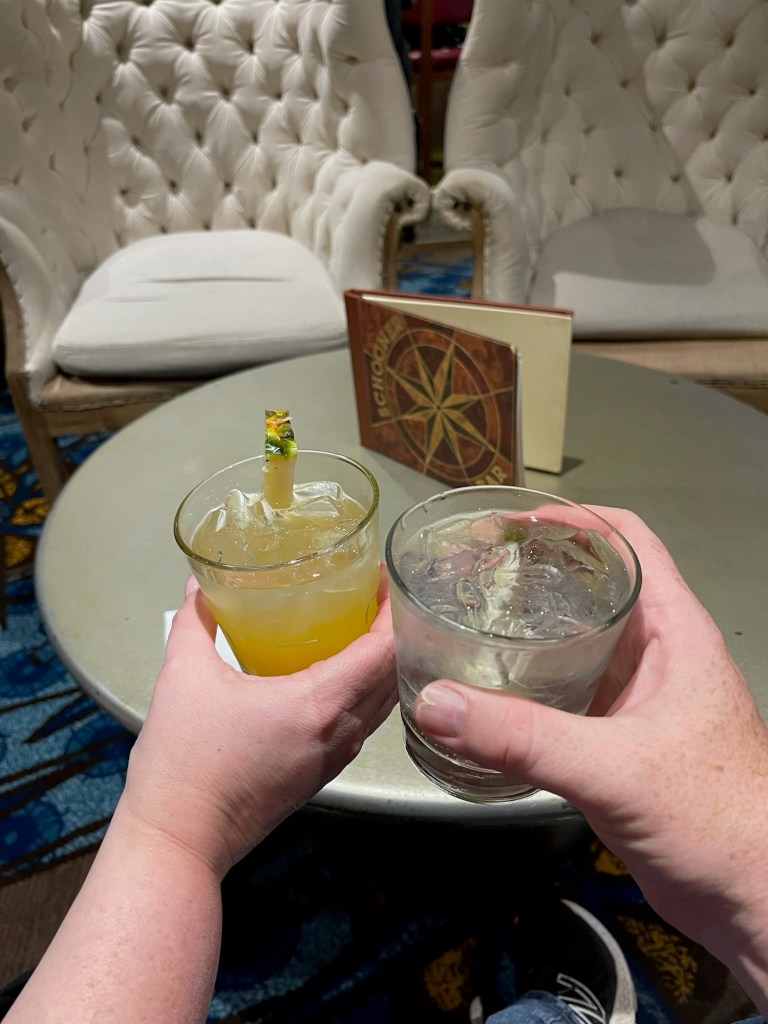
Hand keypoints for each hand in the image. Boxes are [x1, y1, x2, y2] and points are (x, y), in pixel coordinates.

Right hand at [121, 570, 396, 878]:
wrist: (179, 839)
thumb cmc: (183, 763)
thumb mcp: (184, 676)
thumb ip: (195, 622)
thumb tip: (198, 586)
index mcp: (318, 704)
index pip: (384, 650)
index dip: (393, 610)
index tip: (384, 579)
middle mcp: (339, 732)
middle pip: (393, 673)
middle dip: (393, 630)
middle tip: (376, 595)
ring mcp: (334, 757)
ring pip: (382, 702)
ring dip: (383, 663)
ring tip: (364, 627)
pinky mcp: (322, 773)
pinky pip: (362, 723)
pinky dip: (366, 692)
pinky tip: (339, 674)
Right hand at [414, 509, 767, 982]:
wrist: (756, 899)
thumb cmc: (719, 817)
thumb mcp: (615, 767)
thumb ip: (524, 737)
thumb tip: (438, 705)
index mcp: (674, 631)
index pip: (629, 541)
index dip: (574, 519)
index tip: (513, 522)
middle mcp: (658, 655)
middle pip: (596, 587)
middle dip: (538, 572)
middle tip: (474, 572)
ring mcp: (641, 699)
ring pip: (580, 643)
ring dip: (532, 630)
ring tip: (470, 622)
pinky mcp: (623, 741)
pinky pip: (571, 694)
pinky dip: (532, 685)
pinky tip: (492, 695)